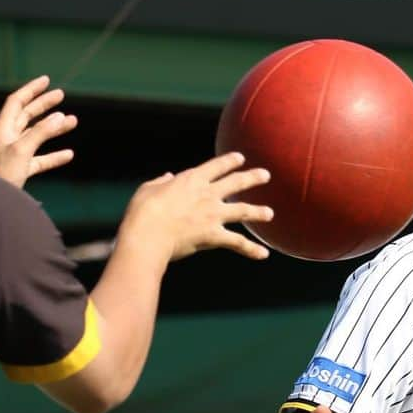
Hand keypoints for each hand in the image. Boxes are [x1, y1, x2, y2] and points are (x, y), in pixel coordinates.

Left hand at [0, 75, 77, 187]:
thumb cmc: (1, 174)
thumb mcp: (22, 150)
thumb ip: (41, 132)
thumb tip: (60, 116)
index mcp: (2, 129)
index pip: (17, 102)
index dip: (31, 90)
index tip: (46, 81)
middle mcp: (7, 138)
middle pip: (27, 116)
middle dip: (44, 105)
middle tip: (61, 95)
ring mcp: (14, 154)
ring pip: (37, 136)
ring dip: (54, 129)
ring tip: (73, 121)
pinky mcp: (21, 169)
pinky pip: (40, 159)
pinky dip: (54, 156)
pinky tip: (68, 154)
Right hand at [117, 152, 273, 265]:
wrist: (147, 235)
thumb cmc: (142, 212)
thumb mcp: (148, 189)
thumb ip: (161, 181)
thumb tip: (167, 176)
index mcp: (191, 179)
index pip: (216, 166)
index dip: (230, 161)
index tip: (240, 158)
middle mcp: (207, 194)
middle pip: (236, 183)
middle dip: (252, 178)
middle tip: (266, 175)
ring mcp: (213, 214)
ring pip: (243, 210)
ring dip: (258, 212)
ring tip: (269, 213)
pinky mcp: (214, 235)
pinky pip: (237, 243)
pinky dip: (251, 249)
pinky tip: (264, 254)